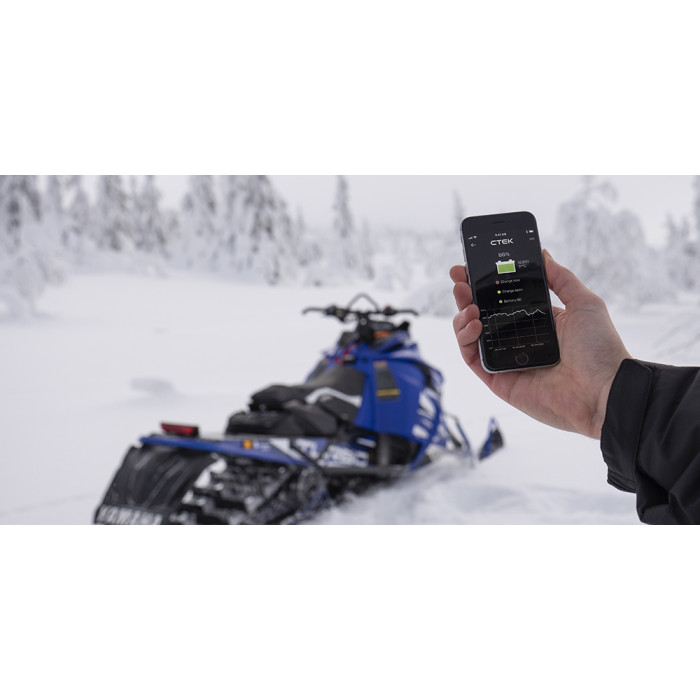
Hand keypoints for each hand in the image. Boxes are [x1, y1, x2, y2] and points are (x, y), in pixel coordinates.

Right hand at [450, 251, 630, 438]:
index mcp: (536, 321)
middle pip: (482, 315)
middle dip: (467, 295)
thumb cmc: (601, 349)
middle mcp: (518, 340)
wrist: (604, 391)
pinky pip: (472, 358)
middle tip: (459, 279)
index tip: (470, 267)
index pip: (503, 299)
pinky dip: (465, 340)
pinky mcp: (498, 380)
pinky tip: (474, 324)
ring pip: (471, 336)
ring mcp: (506, 360)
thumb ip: (561, 278)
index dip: (484, 283)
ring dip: (462, 316)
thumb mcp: (584, 303)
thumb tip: (543, 254)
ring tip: (469, 304)